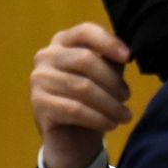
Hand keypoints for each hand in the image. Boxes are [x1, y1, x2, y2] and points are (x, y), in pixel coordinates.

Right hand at [30, 22, 132, 167]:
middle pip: (86, 59)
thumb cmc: (91, 98)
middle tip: (127, 96)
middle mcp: (46, 55)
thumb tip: (129, 52)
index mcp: (63, 41)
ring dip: (110, 104)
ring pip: (82, 87)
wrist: (70, 136)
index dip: (108, 42)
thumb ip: (112, 59)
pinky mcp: (38, 103)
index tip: (128, 57)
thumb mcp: (104, 74)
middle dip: (112, 80)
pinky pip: (74, 109)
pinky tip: (111, 124)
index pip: (85, 31)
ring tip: (124, 116)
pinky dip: (98, 118)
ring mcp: (39, 79)